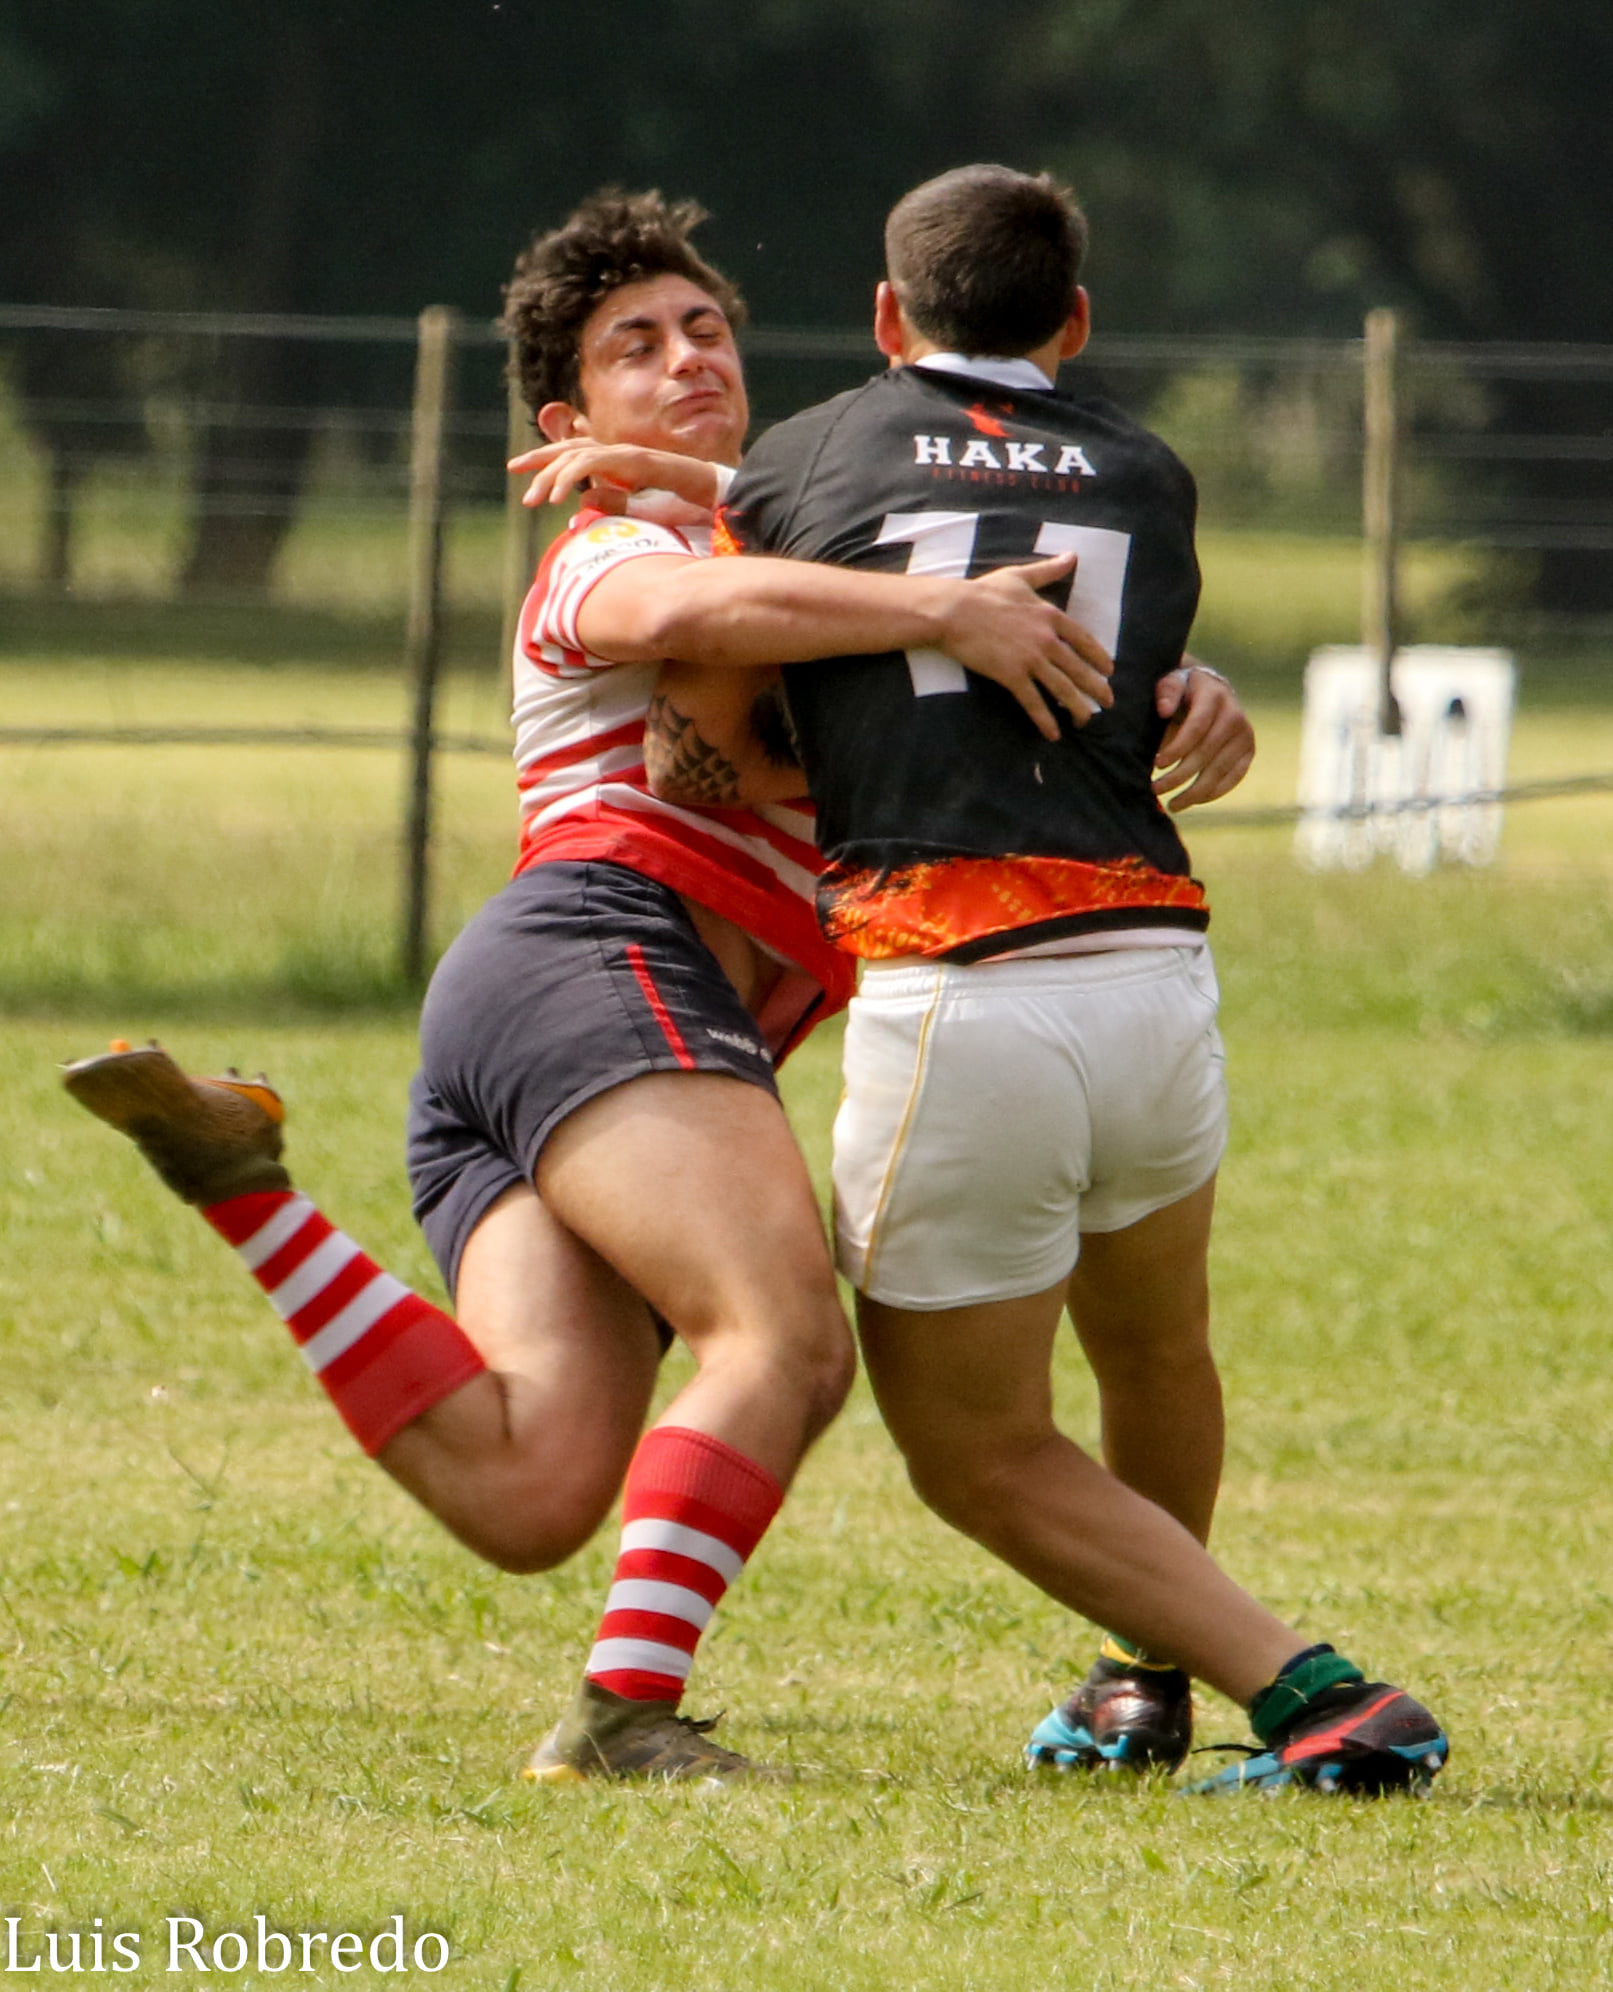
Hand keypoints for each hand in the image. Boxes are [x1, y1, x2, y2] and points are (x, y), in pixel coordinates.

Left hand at [507, 439, 720, 513]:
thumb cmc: (686, 507)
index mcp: (619, 465)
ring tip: (534, 498)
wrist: (719, 500)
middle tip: (512, 470)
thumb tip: (581, 505)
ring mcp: (627, 455)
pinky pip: (595, 465)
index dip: (548, 460)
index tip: (522, 473)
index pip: (577, 455)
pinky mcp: (634, 462)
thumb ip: (613, 505)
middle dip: (539, 458)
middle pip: (570, 448)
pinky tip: (559, 496)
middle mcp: (620, 454)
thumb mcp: (640, 511)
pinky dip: (572, 477)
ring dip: (552, 475)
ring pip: (578, 456)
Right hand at [940, 551, 1113, 741]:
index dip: (1099, 657)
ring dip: (1077, 708)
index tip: (1109, 670)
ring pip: (1062, 689)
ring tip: (1086, 721)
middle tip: (1108, 703)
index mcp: (1050, 615)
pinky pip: (1034, 702)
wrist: (954, 611)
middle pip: (1079, 669)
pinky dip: (1045, 720)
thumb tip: (1072, 556)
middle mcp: (1046, 639)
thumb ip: (1048, 570)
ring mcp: (1030, 659)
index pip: (1084, 640)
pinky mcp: (1011, 676)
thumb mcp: (1019, 576)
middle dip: (1096, 688)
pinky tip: (1053, 734)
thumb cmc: (983, 592)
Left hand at [1152, 658, 1254, 809]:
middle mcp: (1235, 715)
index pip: (1196, 727)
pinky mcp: (1249, 751)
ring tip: (1172, 804)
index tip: (1156, 764)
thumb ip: (1166, 692)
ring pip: (1219, 770)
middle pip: (1206, 753)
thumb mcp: (1173, 682)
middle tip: (1155, 789)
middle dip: (1179, 775)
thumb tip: (1163, 710)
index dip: (1176, 749)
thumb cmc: (1185, 690)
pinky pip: (1233, 778)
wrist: (1212, 690)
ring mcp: (1245, 735)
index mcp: (1215, 696)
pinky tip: (1193, 801)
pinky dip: (1213, 793)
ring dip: (1194, 792)